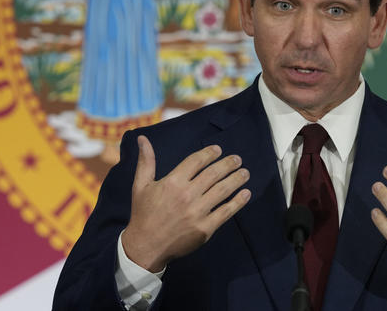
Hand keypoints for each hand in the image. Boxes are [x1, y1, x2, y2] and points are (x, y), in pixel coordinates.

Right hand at [121, 135, 250, 271]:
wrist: (145, 247)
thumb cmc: (143, 214)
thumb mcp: (140, 186)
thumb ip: (146, 161)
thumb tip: (143, 138)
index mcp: (172, 182)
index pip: (196, 161)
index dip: (209, 153)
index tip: (218, 150)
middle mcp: (187, 195)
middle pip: (214, 173)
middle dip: (228, 164)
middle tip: (237, 159)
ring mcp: (198, 212)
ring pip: (223, 190)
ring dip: (236, 179)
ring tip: (245, 173)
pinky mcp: (205, 228)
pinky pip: (226, 211)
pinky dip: (238, 201)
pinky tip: (246, 193)